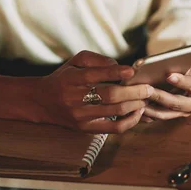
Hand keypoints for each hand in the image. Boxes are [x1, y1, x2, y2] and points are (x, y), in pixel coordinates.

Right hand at [32, 50, 151, 132]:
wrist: (42, 102)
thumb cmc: (65, 78)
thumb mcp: (75, 61)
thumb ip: (97, 60)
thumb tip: (119, 66)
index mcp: (71, 79)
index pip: (95, 75)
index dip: (115, 72)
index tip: (132, 70)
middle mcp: (75, 98)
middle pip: (110, 95)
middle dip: (134, 91)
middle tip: (149, 88)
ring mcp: (81, 115)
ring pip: (115, 111)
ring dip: (136, 104)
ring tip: (146, 98)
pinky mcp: (86, 128)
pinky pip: (113, 128)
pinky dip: (130, 121)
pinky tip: (138, 112)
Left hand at [143, 53, 190, 120]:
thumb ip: (187, 61)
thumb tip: (167, 65)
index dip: (182, 81)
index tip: (168, 75)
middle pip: (178, 103)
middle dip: (161, 96)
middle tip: (146, 90)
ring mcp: (187, 112)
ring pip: (167, 113)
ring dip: (151, 108)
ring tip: (138, 100)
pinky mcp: (176, 115)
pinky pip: (160, 117)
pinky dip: (148, 113)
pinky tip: (137, 108)